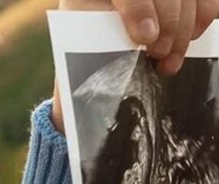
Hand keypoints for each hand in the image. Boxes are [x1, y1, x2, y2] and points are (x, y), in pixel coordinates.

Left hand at [51, 0, 218, 131]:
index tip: (145, 37)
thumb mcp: (82, 39)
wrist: (95, 33)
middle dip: (169, 25)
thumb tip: (103, 70)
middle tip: (159, 54)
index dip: (140, 10)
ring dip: (185, 28)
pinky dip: (204, 15)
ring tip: (170, 59)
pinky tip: (192, 36)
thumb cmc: (86, 39)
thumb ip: (92, 44)